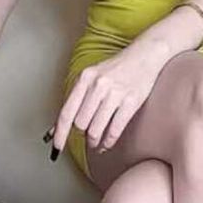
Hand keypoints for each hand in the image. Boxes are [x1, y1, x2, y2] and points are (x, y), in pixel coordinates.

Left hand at [47, 42, 165, 156]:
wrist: (145, 55)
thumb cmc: (117, 67)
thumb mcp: (93, 75)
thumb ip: (77, 98)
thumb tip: (58, 126)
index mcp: (85, 77)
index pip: (67, 112)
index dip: (60, 133)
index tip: (56, 147)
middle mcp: (98, 84)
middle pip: (80, 124)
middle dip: (82, 134)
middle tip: (86, 136)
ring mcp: (115, 93)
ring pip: (95, 130)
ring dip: (94, 142)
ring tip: (96, 143)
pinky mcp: (131, 101)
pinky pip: (114, 130)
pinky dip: (109, 142)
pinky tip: (107, 143)